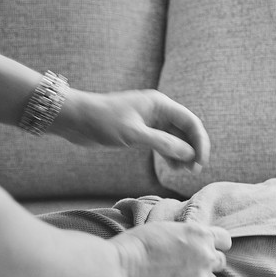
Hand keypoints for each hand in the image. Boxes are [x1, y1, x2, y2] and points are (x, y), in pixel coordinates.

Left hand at [53, 89, 210, 170]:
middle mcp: (158, 111)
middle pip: (185, 130)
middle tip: (194, 170)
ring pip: (175, 138)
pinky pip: (162, 143)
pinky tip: (172, 167)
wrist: (75, 120)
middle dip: (192, 149)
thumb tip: (189, 154)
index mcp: (160, 104)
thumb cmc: (102, 121)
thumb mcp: (134, 134)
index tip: (200, 162)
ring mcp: (150, 121)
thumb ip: (163, 143)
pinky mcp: (140, 131)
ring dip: (182, 153)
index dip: (199, 142)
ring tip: (183, 172)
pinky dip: (169, 155)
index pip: (190, 122)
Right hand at [110, 222, 230, 276]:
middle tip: (185, 267)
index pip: (224, 239)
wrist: (118, 272)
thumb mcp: (165, 229)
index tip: (205, 249)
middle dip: (206, 263)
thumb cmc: (133, 247)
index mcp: (200, 235)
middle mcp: (206, 257)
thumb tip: (192, 245)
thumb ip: (186, 237)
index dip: (215, 244)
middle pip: (219, 262)